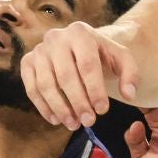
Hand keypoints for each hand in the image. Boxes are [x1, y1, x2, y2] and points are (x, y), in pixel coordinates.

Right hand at [17, 21, 138, 129]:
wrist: (78, 45)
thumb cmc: (101, 54)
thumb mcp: (121, 59)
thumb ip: (130, 74)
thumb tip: (129, 95)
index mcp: (80, 32)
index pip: (86, 64)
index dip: (94, 89)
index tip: (103, 110)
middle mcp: (55, 38)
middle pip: (65, 76)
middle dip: (78, 102)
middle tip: (88, 122)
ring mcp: (39, 50)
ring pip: (46, 84)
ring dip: (60, 108)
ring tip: (73, 124)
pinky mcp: (27, 62)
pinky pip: (32, 88)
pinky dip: (43, 107)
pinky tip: (56, 120)